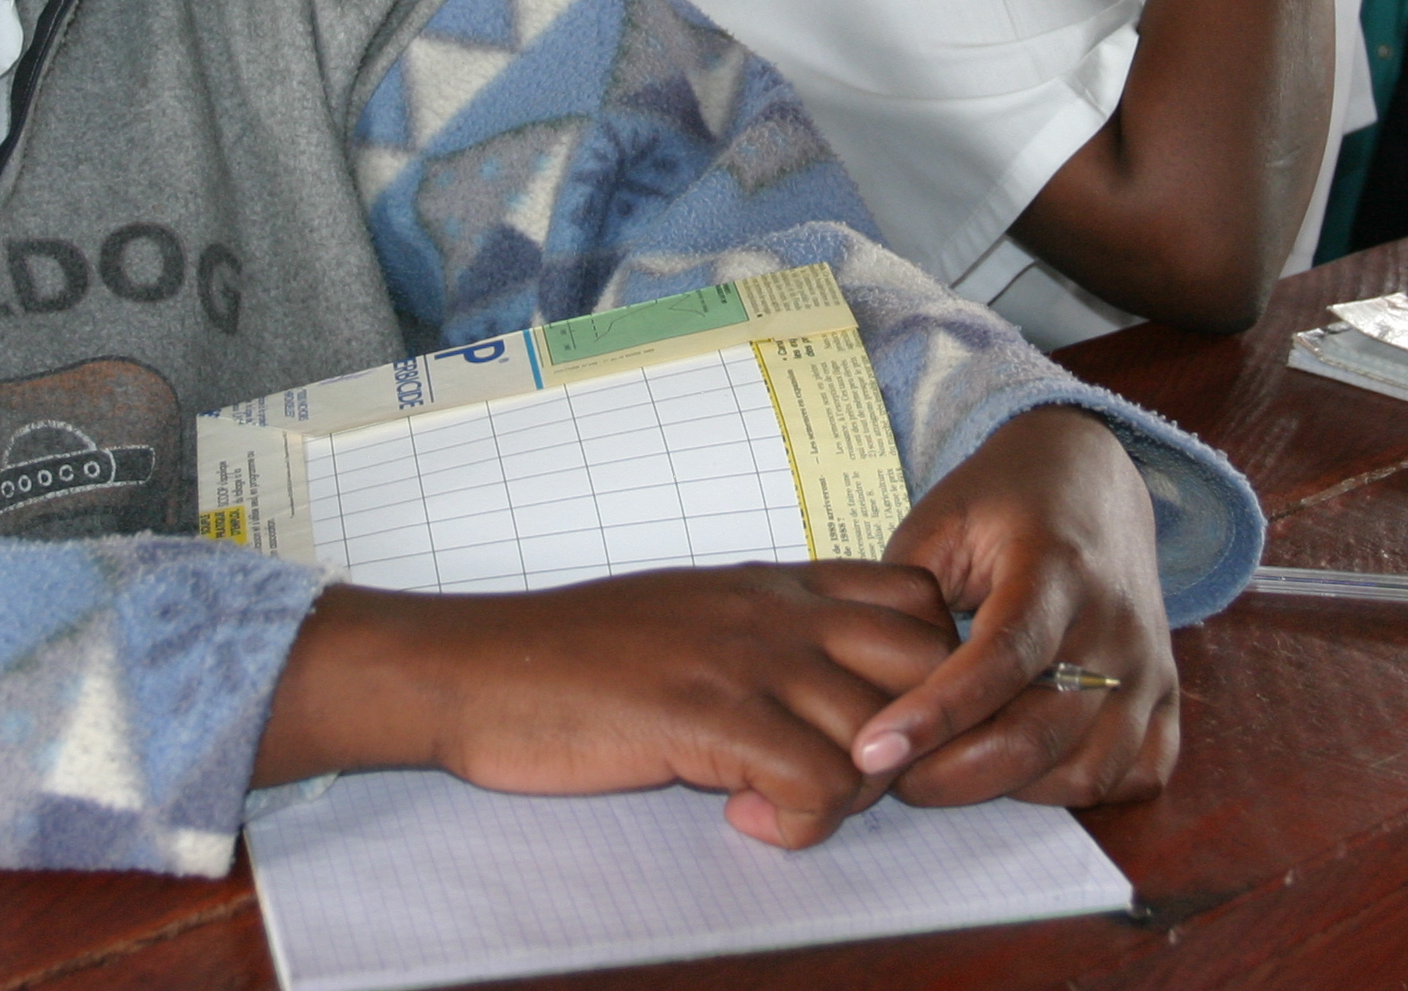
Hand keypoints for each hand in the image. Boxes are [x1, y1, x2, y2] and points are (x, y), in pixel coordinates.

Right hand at [257, 562, 958, 848]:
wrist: (476, 667)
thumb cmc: (574, 656)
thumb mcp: (691, 616)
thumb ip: (764, 635)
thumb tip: (824, 687)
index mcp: (777, 583)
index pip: (921, 601)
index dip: (927, 672)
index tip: (873, 725)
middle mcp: (778, 610)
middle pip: (931, 665)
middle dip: (915, 741)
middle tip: (844, 781)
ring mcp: (747, 657)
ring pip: (885, 733)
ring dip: (852, 793)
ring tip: (779, 804)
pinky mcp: (709, 716)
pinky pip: (820, 783)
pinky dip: (798, 824)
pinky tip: (739, 819)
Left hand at [851, 408, 1180, 813]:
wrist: (1093, 472)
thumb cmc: (1003, 497)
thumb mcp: (939, 520)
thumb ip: (907, 603)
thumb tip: (875, 694)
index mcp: (1056, 567)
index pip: (1001, 659)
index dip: (935, 715)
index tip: (871, 750)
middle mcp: (1115, 623)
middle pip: (1041, 734)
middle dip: (953, 774)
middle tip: (891, 775)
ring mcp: (1149, 663)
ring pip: (1086, 770)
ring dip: (1010, 791)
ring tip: (948, 769)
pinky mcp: (1166, 691)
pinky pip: (1136, 773)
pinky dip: (1077, 792)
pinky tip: (1024, 772)